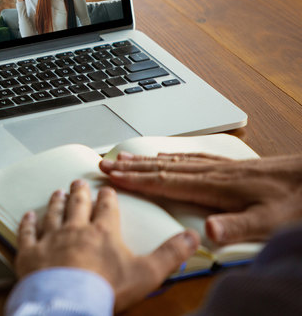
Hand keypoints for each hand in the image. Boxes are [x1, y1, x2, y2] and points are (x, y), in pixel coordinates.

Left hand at [15, 180, 198, 312]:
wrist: (70, 302)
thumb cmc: (107, 288)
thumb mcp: (148, 272)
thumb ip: (170, 253)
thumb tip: (193, 236)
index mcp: (103, 232)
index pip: (106, 209)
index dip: (107, 198)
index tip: (107, 190)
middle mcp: (75, 229)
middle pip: (78, 205)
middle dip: (79, 192)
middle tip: (78, 182)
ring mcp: (50, 239)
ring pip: (53, 214)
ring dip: (56, 202)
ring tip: (58, 193)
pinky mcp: (30, 252)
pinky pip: (27, 233)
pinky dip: (27, 223)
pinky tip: (28, 215)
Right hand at [100, 152, 301, 244]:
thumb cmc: (295, 200)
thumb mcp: (271, 222)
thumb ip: (238, 226)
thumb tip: (207, 230)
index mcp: (215, 186)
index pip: (166, 182)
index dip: (136, 180)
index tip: (111, 176)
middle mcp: (212, 172)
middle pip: (163, 168)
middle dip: (131, 167)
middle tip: (104, 162)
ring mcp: (220, 166)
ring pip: (173, 161)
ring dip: (145, 160)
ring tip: (123, 157)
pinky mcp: (229, 165)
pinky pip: (189, 158)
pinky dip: (169, 157)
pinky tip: (164, 156)